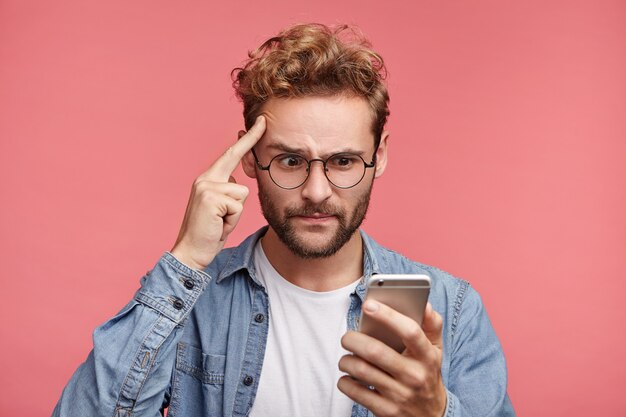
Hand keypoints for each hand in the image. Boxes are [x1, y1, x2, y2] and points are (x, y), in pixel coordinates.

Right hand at [170, 116, 265, 269]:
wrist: (191, 252)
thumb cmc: (210, 232)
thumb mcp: (222, 208)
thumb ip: (228, 191)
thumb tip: (238, 180)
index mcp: (208, 179)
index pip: (230, 155)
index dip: (247, 139)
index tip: (261, 123)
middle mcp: (205, 179)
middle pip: (234, 158)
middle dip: (250, 140)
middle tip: (264, 121)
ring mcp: (206, 186)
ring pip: (242, 193)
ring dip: (236, 213)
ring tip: (221, 222)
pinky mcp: (210, 198)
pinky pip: (237, 206)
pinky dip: (232, 220)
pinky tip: (218, 225)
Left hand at [338, 301, 446, 416]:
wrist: (432, 416)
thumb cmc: (427, 373)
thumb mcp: (436, 350)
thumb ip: (432, 324)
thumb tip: (425, 304)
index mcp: (427, 356)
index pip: (410, 331)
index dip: (388, 315)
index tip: (369, 304)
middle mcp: (415, 375)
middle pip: (376, 351)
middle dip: (353, 340)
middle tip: (347, 337)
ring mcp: (400, 395)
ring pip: (362, 371)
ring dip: (346, 361)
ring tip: (346, 358)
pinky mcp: (386, 411)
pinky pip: (356, 392)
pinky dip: (345, 382)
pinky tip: (348, 378)